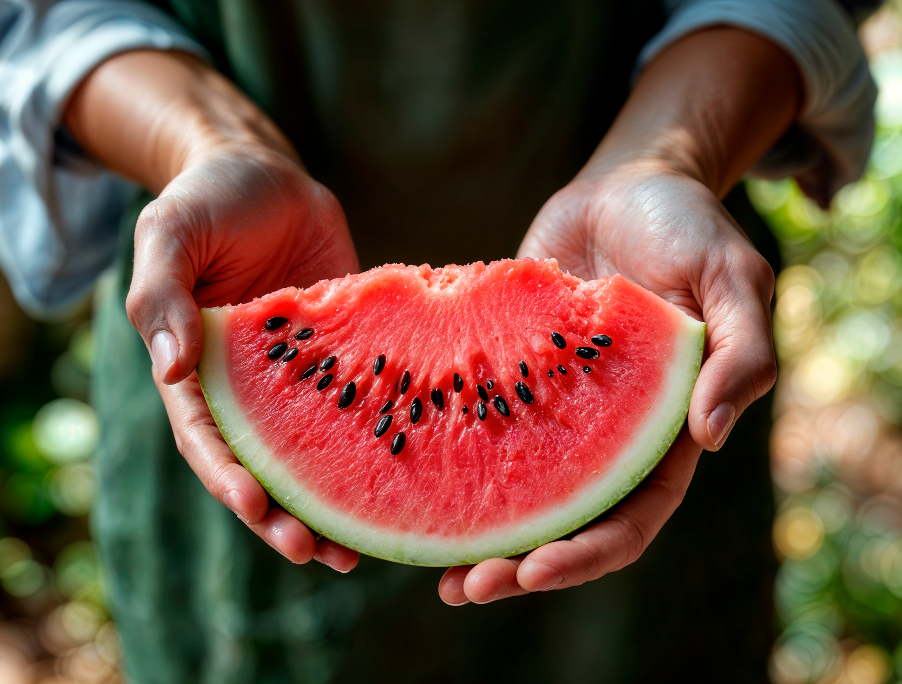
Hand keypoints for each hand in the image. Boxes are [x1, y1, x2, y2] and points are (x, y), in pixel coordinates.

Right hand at [65, 51, 360, 571]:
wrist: (266, 170)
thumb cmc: (208, 198)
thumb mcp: (171, 233)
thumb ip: (161, 295)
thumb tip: (171, 368)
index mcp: (196, 369)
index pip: (207, 438)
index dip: (227, 476)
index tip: (257, 507)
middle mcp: (246, 388)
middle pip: (260, 467)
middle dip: (280, 516)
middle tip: (314, 553)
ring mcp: (296, 380)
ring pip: (310, 458)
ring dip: (328, 506)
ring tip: (356, 552)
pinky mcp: (342, 360)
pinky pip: (356, 413)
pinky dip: (370, 453)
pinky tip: (400, 486)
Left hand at [438, 26, 799, 603]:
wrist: (622, 182)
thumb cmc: (685, 225)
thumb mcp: (732, 277)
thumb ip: (740, 353)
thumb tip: (711, 435)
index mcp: (662, 432)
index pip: (630, 517)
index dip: (586, 553)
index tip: (532, 569)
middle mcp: (605, 436)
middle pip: (564, 524)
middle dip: (519, 563)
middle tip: (464, 587)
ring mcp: (553, 412)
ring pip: (516, 491)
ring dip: (477, 531)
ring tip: (426, 558)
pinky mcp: (509, 379)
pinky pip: (478, 430)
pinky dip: (448, 461)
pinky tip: (399, 477)